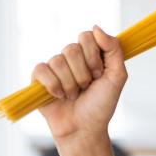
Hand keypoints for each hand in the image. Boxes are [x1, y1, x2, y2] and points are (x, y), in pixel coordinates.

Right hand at [33, 25, 127, 140]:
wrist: (85, 128)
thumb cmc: (101, 105)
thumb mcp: (117, 76)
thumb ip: (114, 49)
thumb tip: (96, 27)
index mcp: (90, 54)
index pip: (87, 36)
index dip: (93, 57)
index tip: (99, 74)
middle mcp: (71, 58)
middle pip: (72, 48)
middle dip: (82, 73)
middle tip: (86, 87)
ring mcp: (54, 67)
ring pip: (58, 61)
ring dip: (70, 84)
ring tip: (74, 95)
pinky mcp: (38, 78)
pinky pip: (41, 69)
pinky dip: (53, 85)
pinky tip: (59, 96)